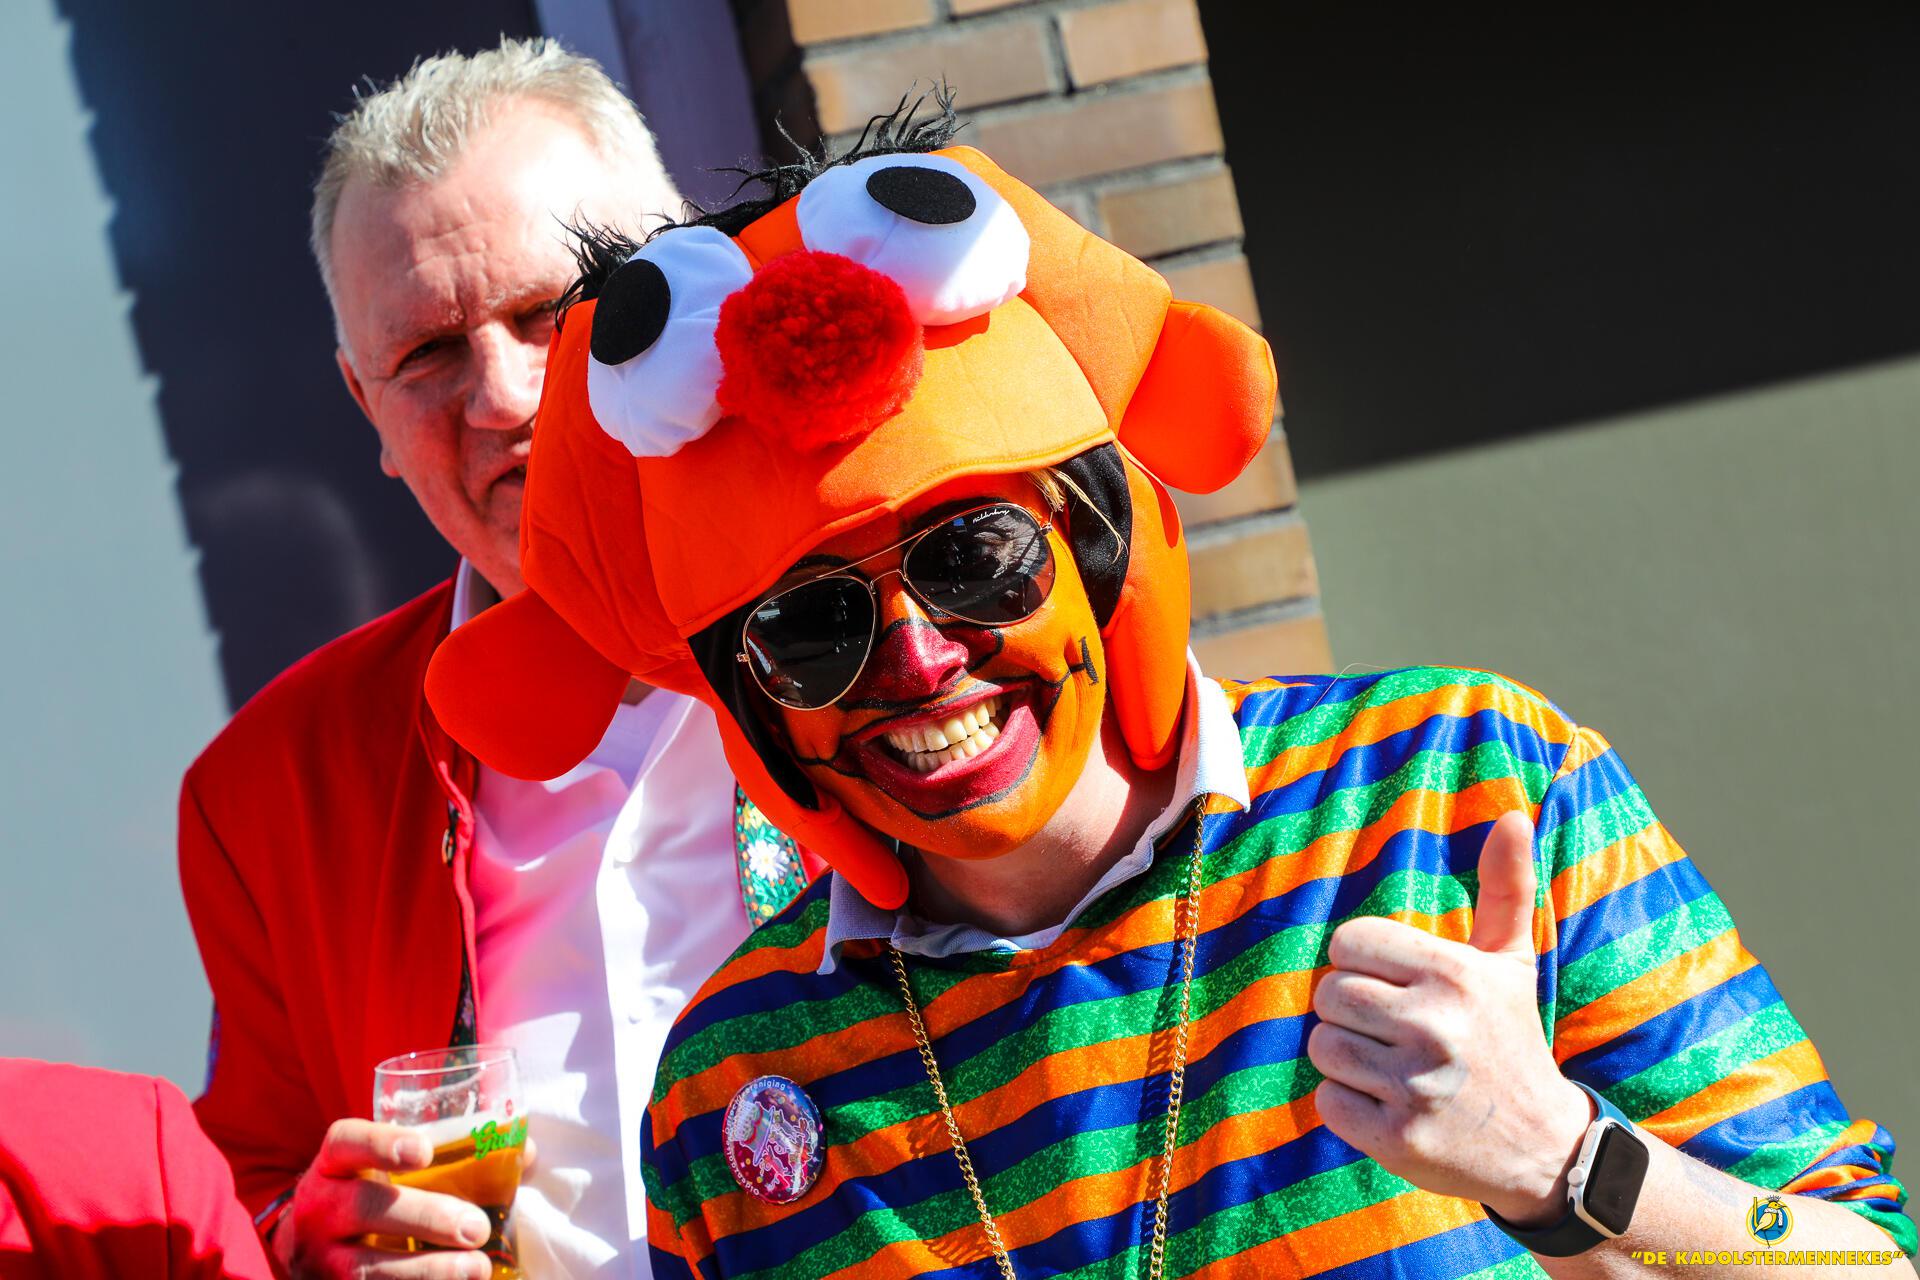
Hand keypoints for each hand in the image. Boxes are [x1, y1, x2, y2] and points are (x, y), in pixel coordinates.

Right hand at [274, 1118, 492, 1278]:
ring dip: (428, 1270)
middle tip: (476, 1228)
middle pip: (364, 1206)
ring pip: (366, 1268)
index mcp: (334, 1165)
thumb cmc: (371, 1196)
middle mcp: (319, 1208)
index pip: (347, 1142)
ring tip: (478, 1269)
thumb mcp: (388, 1170)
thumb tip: (525, 1153)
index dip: (382, 1142)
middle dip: (426, 1216)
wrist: (312, 1249)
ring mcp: (320, 1259)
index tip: (425, 1150)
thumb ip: (450, 1156)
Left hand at [1308, 811, 1593, 1225]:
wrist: (1544, 1148)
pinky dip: (1347, 1104)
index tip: (1393, 982)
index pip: (1349, 942)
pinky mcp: (1398, 1138)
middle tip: (1392, 1028)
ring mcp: (1415, 1086)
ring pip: (1322, 1045)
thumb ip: (1505, 887)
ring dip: (1345, 1056)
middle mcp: (1435, 1026)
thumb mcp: (1511, 961)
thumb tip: (1513, 816)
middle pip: (1329, 993)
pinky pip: (1328, 1100)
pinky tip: (1388, 1103)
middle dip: (1351, 1010)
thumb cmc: (1510, 1039)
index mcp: (1455, 974)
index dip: (1361, 962)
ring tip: (1389, 1064)